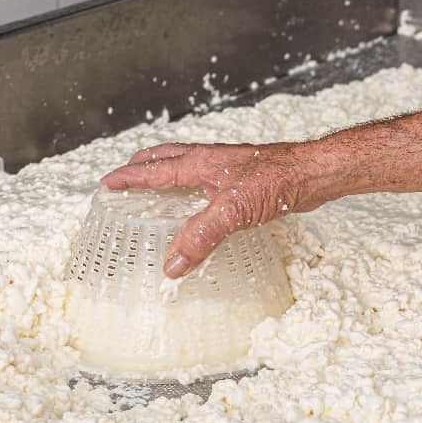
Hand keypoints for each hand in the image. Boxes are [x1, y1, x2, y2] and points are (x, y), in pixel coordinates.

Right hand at [101, 142, 342, 276]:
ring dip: (166, 173)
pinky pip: (206, 180)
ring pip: (186, 166)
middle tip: (126, 176)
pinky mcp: (244, 179)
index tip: (107, 184)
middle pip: (166, 158)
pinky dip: (192, 187)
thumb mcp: (233, 211)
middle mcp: (210, 161)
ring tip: (156, 186)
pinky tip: (201, 204)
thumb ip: (200, 236)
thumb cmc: (278, 180)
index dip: (129, 177)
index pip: (154, 170)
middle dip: (143, 166)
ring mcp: (227, 169)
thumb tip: (172, 264)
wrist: (314, 173)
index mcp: (199, 163)